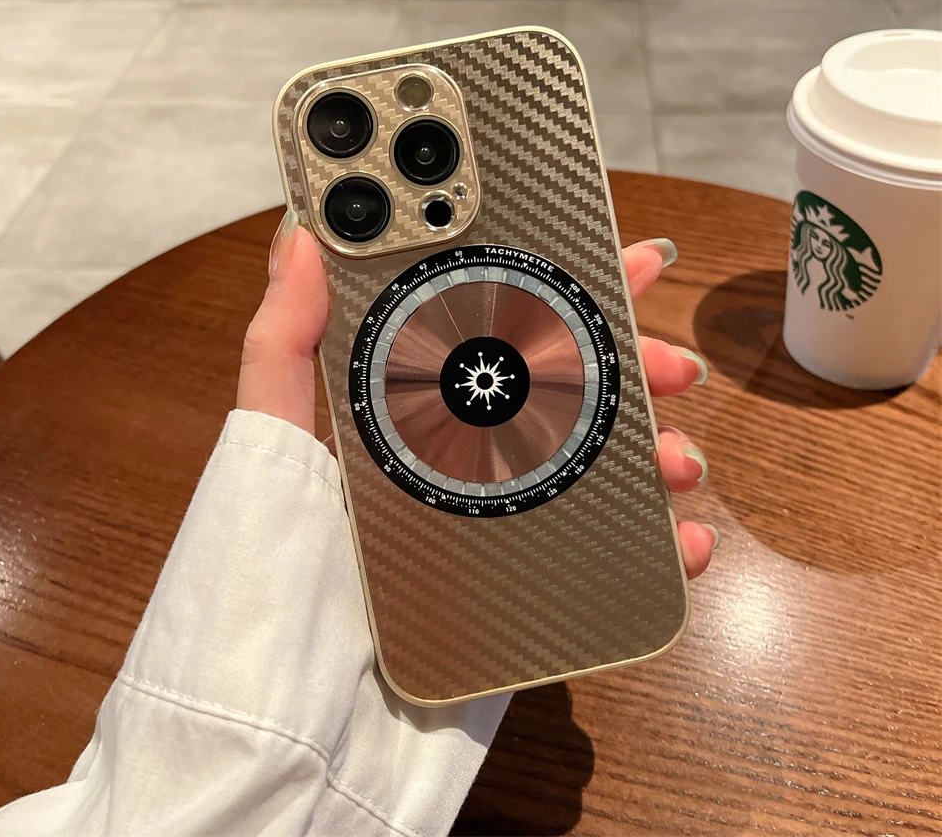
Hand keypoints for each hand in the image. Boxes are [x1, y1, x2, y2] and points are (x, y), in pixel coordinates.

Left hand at [238, 212, 716, 579]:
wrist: (305, 720)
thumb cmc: (272, 576)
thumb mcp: (271, 444)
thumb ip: (282, 344)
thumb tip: (297, 234)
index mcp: (408, 408)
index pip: (492, 323)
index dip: (561, 284)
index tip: (620, 259)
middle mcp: (462, 453)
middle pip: (564, 387)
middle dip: (630, 365)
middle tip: (672, 364)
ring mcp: (500, 516)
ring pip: (598, 461)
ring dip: (654, 448)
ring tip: (676, 460)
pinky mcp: (525, 580)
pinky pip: (608, 551)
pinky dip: (658, 541)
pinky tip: (682, 539)